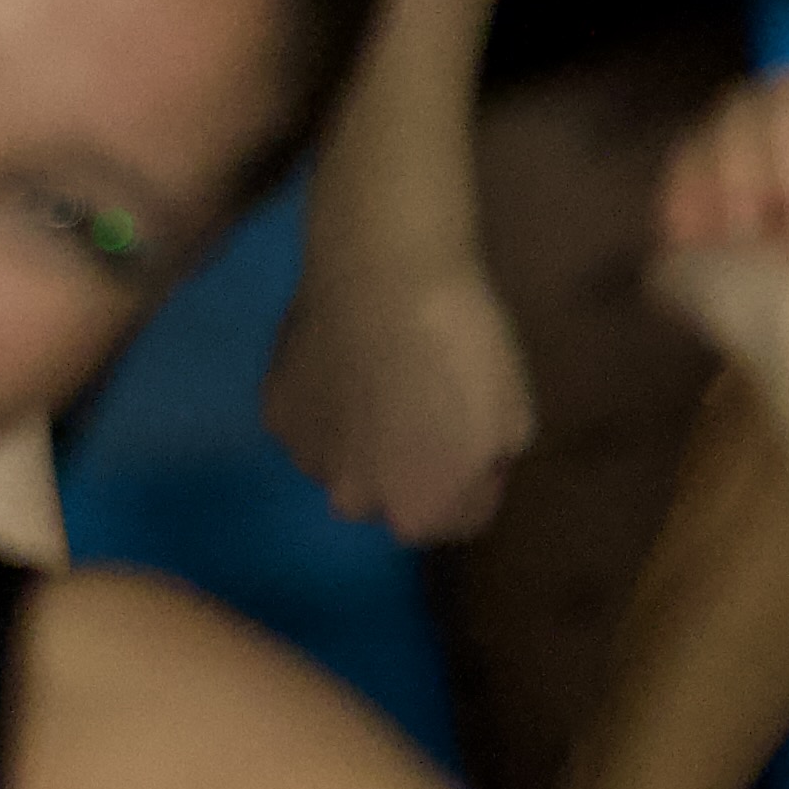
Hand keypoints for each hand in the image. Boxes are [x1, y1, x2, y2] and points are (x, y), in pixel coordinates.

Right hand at [263, 237, 532, 542]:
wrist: (384, 271)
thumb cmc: (463, 347)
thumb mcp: (516, 420)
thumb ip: (486, 465)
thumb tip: (462, 465)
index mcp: (419, 512)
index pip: (459, 518)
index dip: (476, 475)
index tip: (475, 430)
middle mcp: (355, 500)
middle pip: (392, 493)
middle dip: (410, 463)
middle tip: (423, 402)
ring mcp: (305, 454)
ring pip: (344, 457)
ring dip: (362, 434)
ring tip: (379, 375)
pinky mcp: (273, 408)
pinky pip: (309, 418)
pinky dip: (324, 399)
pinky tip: (342, 357)